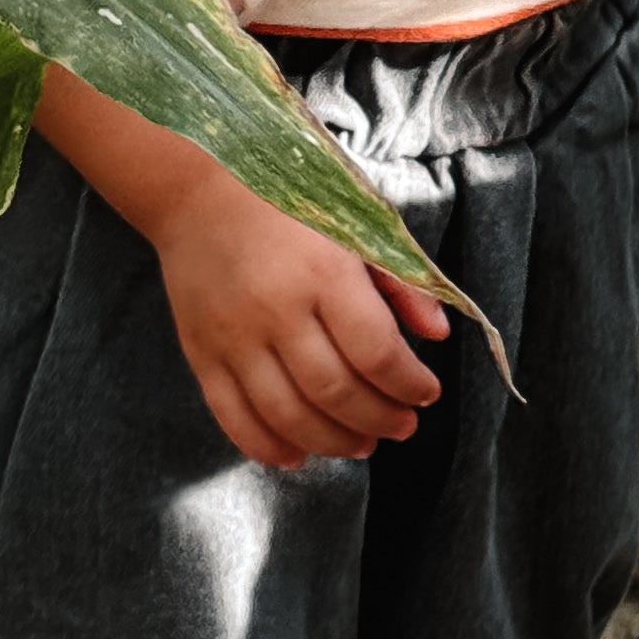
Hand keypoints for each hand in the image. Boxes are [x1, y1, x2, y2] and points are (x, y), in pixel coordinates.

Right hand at [148, 154, 449, 470]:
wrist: (200, 184)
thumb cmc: (295, 197)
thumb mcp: (360, 220)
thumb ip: (401, 279)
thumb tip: (438, 335)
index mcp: (325, 272)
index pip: (376, 352)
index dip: (408, 384)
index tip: (428, 393)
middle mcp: (277, 309)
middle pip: (335, 391)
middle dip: (379, 419)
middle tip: (404, 427)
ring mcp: (234, 336)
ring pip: (287, 414)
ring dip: (332, 441)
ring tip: (362, 445)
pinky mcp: (201, 352)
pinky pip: (233, 416)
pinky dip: (267, 446)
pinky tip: (299, 454)